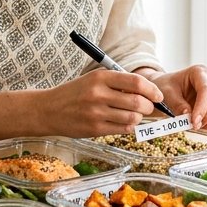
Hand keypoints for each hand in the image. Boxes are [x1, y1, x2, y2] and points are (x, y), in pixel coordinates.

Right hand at [41, 69, 161, 136]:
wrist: (48, 110)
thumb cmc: (75, 93)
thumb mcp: (93, 79)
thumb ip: (117, 82)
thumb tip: (146, 90)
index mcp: (100, 77)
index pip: (136, 82)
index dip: (152, 90)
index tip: (158, 95)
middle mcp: (99, 94)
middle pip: (137, 102)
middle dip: (148, 106)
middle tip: (148, 107)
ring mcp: (96, 113)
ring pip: (132, 118)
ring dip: (139, 118)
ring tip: (135, 115)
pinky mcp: (94, 129)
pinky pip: (122, 130)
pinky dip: (129, 127)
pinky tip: (125, 123)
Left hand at [150, 66, 206, 129]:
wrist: (170, 87)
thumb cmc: (168, 87)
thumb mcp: (167, 93)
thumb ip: (176, 104)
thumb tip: (187, 115)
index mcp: (199, 72)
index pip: (206, 90)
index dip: (202, 108)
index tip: (194, 122)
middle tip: (194, 126)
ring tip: (197, 125)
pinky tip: (202, 125)